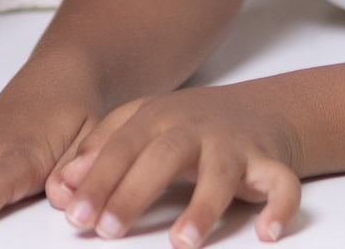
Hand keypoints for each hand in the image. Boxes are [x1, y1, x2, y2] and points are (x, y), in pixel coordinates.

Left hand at [50, 85, 301, 246]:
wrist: (259, 110)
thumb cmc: (187, 128)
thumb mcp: (142, 128)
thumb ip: (102, 151)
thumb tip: (62, 186)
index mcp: (158, 118)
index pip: (121, 146)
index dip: (97, 179)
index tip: (75, 214)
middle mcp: (196, 127)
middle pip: (162, 155)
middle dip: (133, 192)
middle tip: (108, 228)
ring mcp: (235, 145)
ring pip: (220, 173)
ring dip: (202, 207)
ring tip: (183, 242)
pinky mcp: (271, 163)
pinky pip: (282, 184)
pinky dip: (280, 207)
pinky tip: (267, 233)